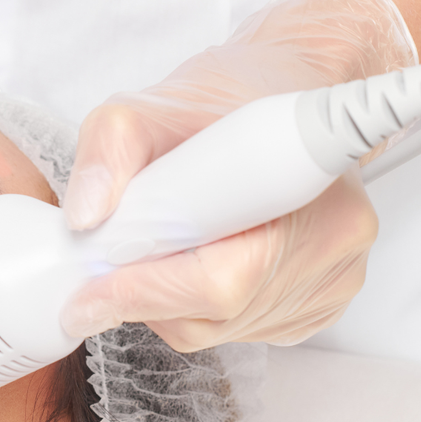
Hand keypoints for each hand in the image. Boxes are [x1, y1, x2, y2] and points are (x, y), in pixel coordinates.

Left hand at [59, 0, 415, 349]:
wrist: (281, 90)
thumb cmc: (224, 98)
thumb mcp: (146, 108)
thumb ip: (108, 152)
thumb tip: (86, 215)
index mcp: (300, 188)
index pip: (220, 281)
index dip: (147, 290)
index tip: (90, 289)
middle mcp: (334, 242)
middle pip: (216, 314)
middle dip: (148, 295)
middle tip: (113, 261)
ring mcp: (334, 278)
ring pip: (223, 329)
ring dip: (172, 302)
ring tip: (163, 246)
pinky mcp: (324, 301)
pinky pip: (242, 330)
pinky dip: (202, 308)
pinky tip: (202, 258)